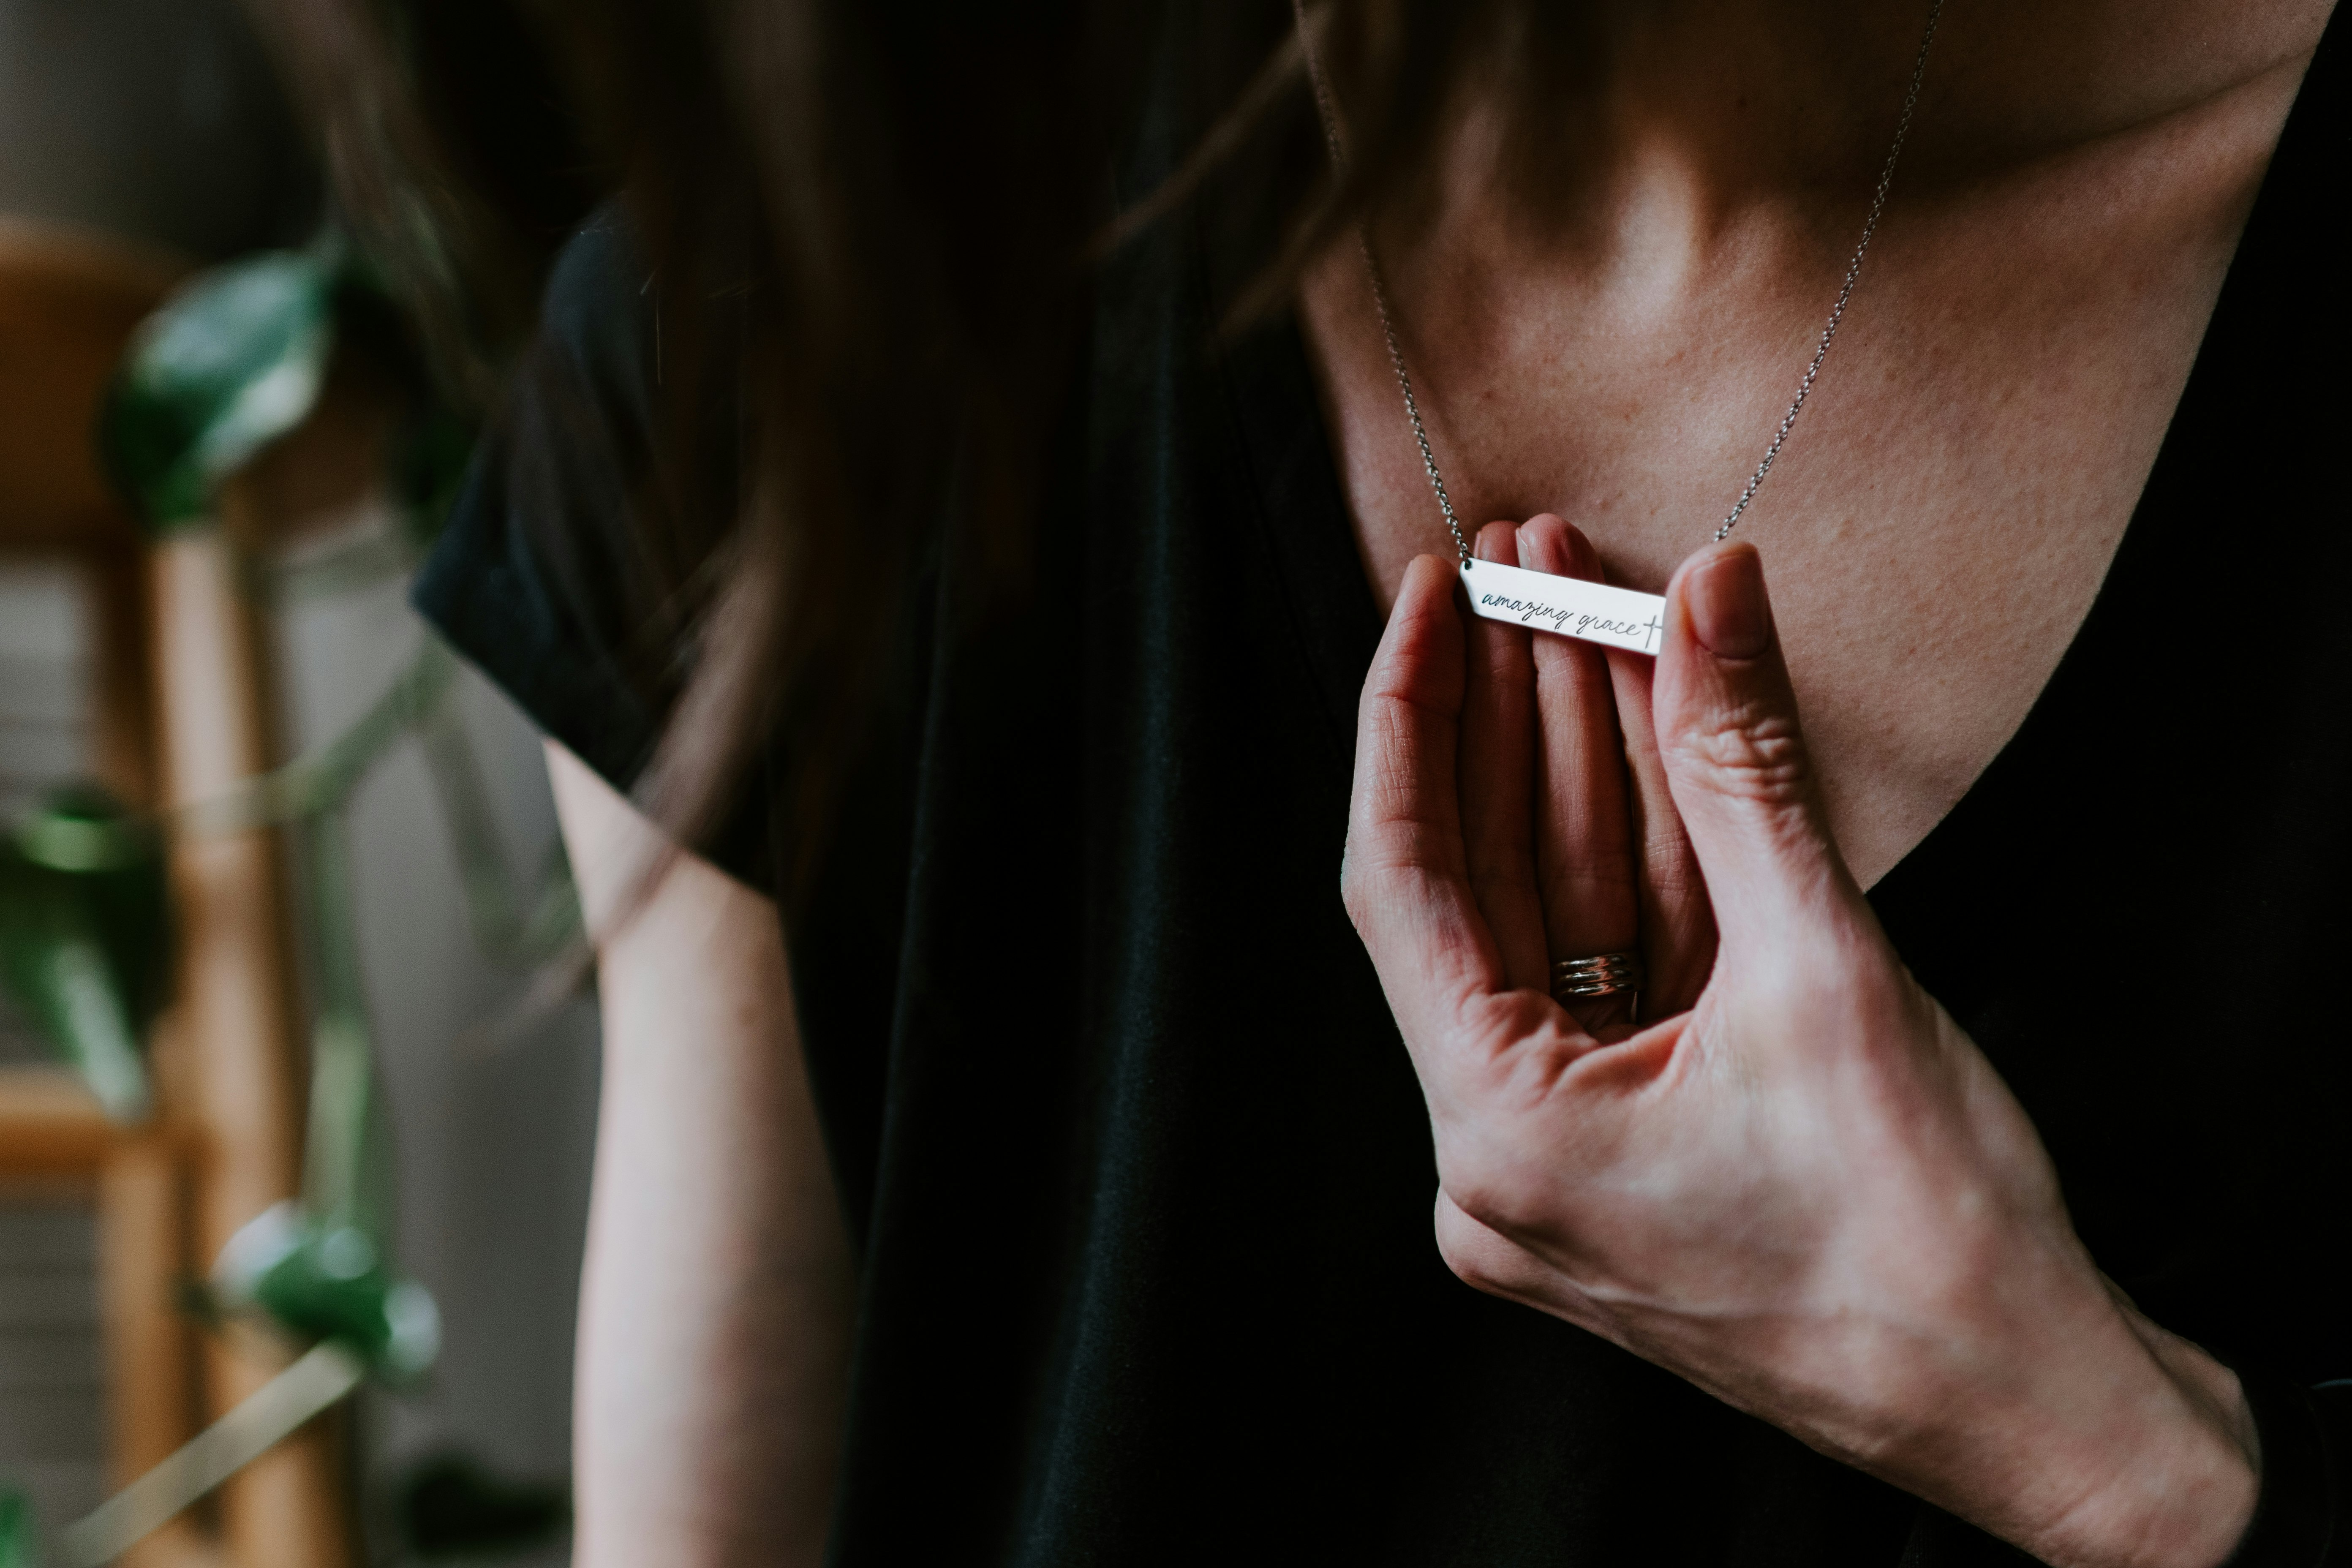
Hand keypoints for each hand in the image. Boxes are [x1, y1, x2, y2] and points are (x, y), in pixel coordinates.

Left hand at [1343, 519, 2258, 1567]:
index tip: (1433, 595)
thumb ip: (1746, 769)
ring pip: (1544, 925)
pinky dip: (1629, 862)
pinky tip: (1639, 736)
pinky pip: (1605, 977)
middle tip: (1528, 572)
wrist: (2026, 1398)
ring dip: (1575, 773)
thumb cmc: (1929, 1236)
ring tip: (1582, 617)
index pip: (1402, 882)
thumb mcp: (1827, 970)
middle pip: (1474, 893)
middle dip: (1512, 722)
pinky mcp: (1625, 1151)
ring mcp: (1558, 1163)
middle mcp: (1498, 1164)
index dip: (1413, 720)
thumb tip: (1709, 593)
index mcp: (1503, 1141)